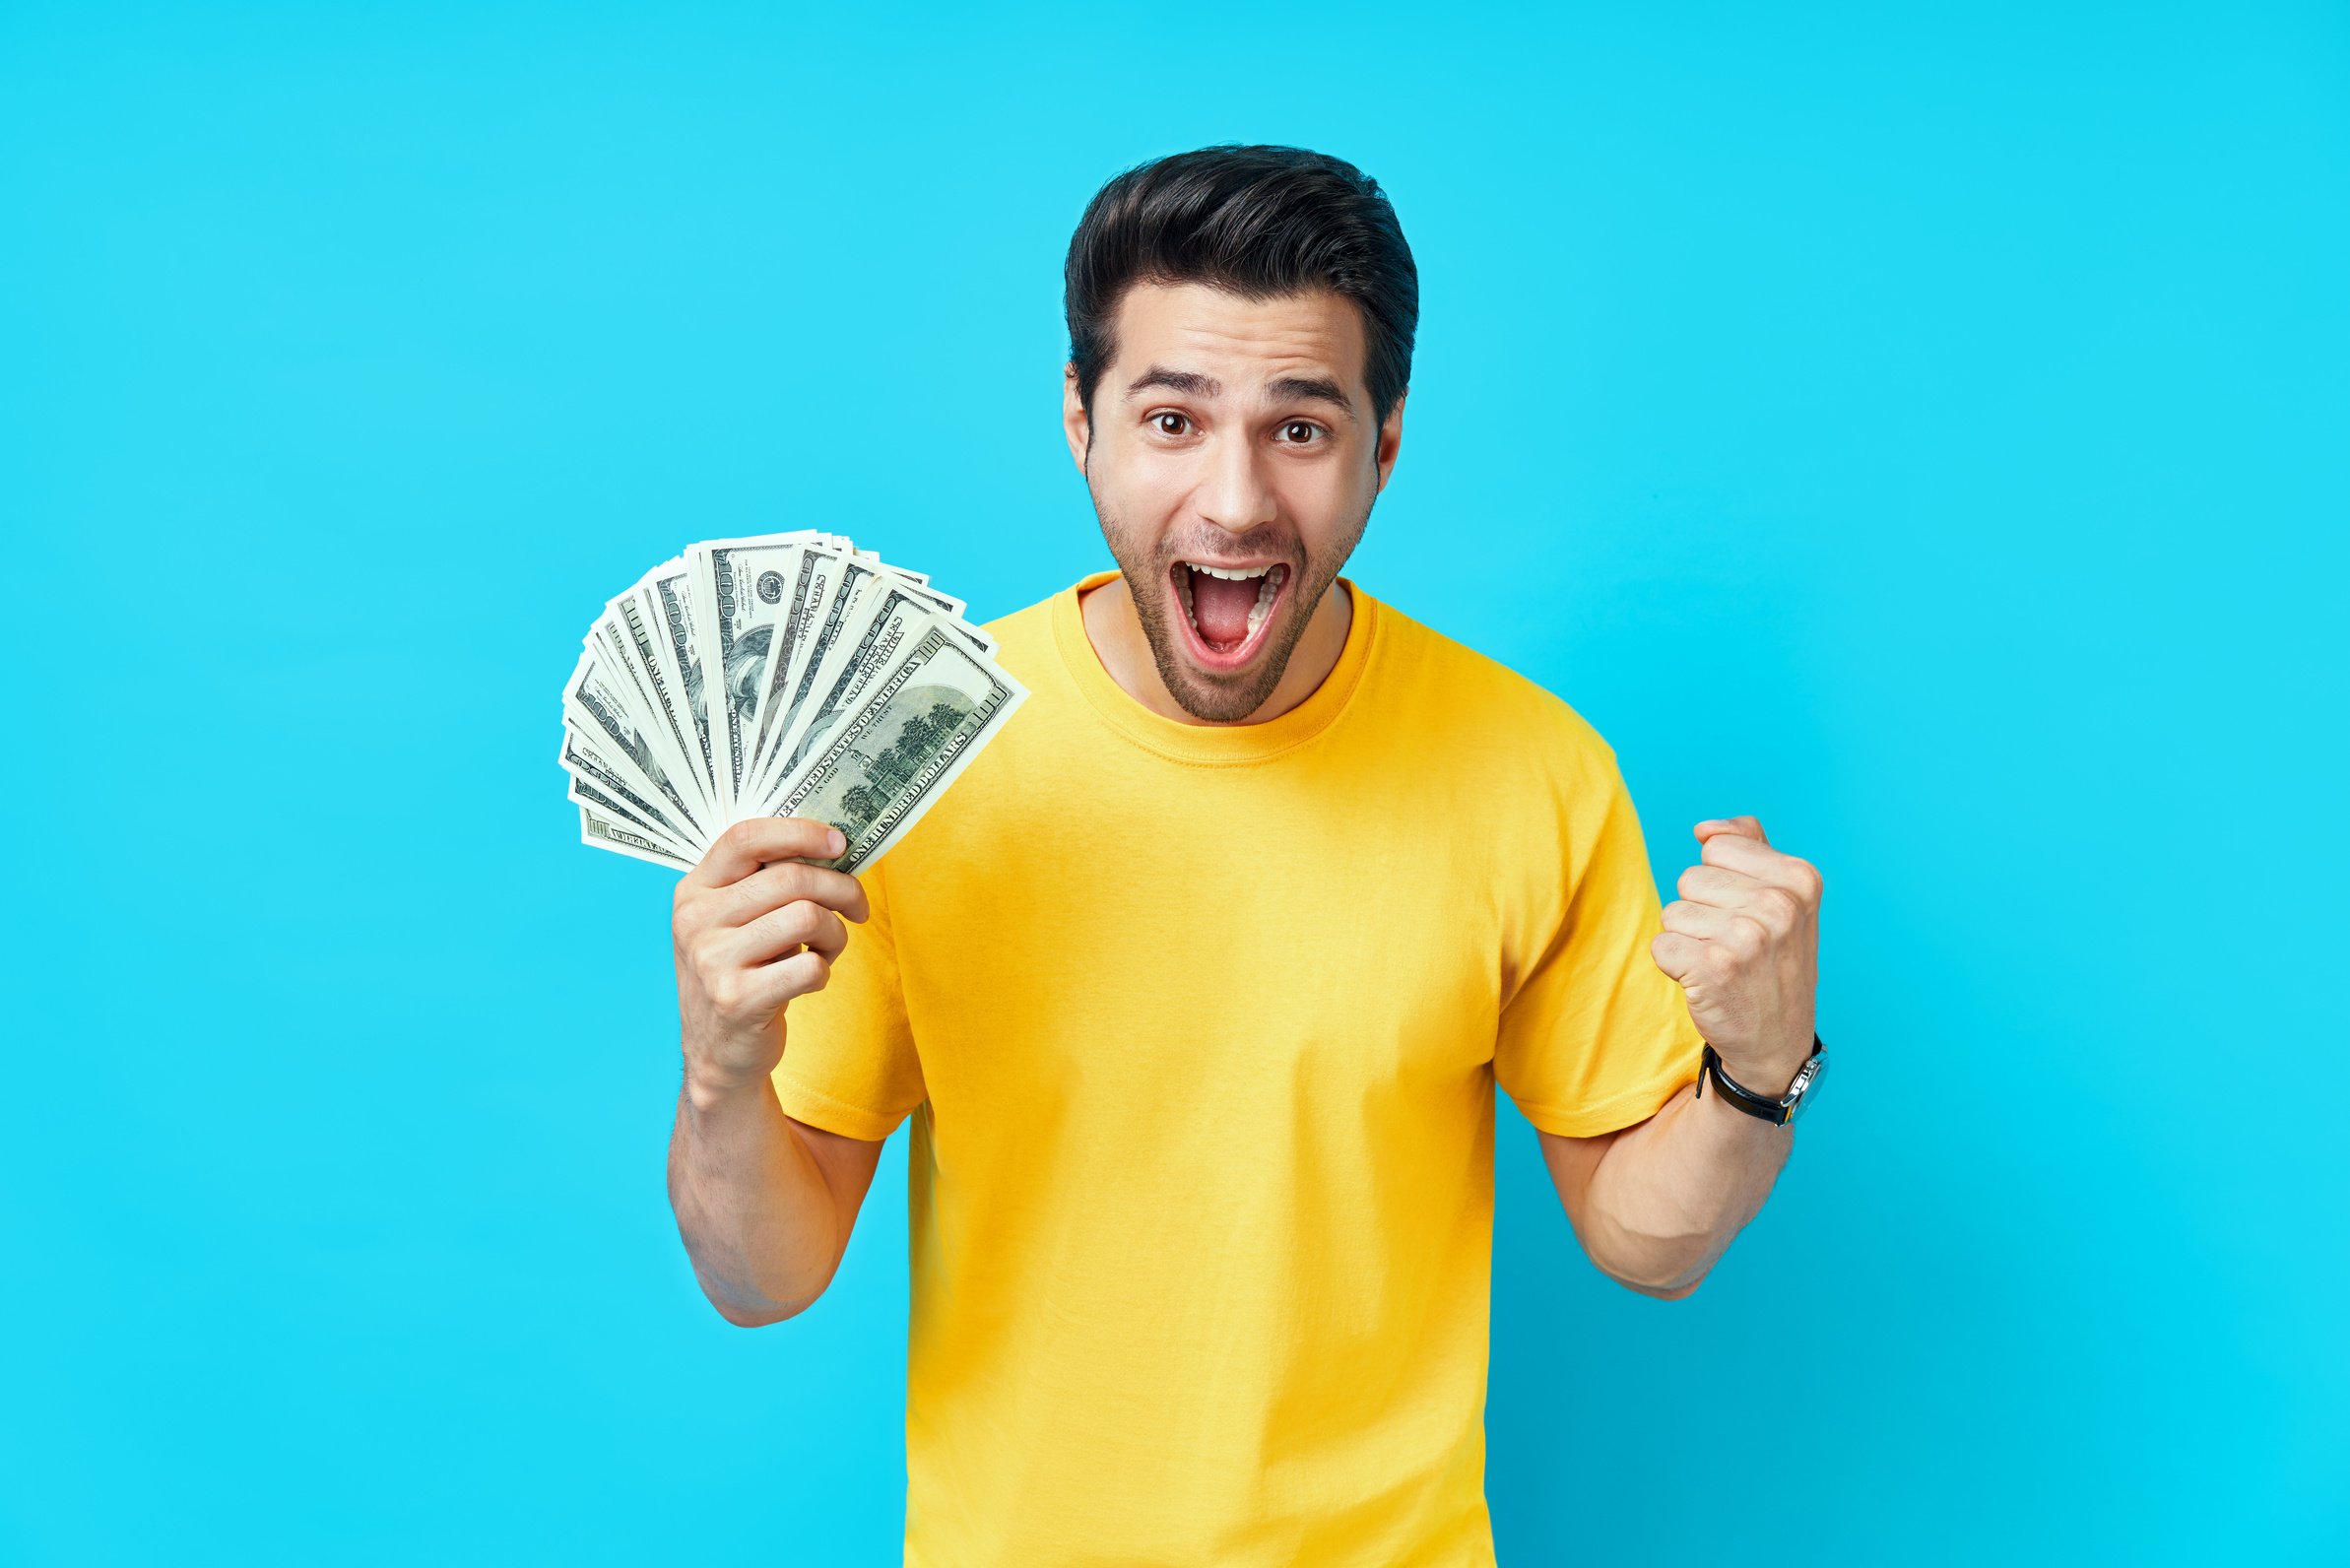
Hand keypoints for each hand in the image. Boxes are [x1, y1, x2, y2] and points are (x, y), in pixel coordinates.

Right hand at [671, 816, 871, 1100]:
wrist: (718, 1052)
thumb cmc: (742, 973)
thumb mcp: (734, 921)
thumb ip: (766, 882)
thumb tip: (833, 846)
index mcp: (694, 890)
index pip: (745, 837)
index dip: (800, 832)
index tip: (839, 843)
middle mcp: (695, 921)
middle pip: (791, 877)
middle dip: (841, 889)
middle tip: (857, 907)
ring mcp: (712, 961)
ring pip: (808, 917)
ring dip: (836, 934)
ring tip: (828, 948)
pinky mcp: (736, 1000)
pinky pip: (811, 967)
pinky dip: (824, 971)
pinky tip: (809, 979)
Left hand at [1650, 815, 1821, 1095]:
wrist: (1776, 1044)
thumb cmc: (1774, 964)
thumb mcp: (1784, 899)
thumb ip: (1750, 847)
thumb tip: (1705, 828)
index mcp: (1800, 878)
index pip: (1717, 846)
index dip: (1722, 882)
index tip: (1750, 916)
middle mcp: (1779, 904)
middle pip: (1690, 878)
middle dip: (1702, 912)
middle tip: (1736, 947)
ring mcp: (1748, 937)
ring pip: (1672, 911)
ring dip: (1689, 940)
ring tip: (1724, 965)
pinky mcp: (1714, 969)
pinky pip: (1660, 945)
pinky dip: (1674, 966)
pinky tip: (1707, 983)